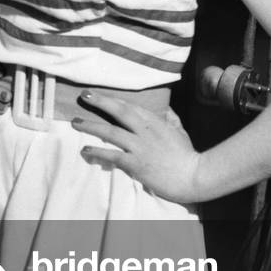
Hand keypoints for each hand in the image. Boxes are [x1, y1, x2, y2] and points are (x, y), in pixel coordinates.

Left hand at [71, 93, 202, 203]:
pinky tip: (85, 150)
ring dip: (91, 126)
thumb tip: (165, 108)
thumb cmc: (187, 155)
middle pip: (119, 112)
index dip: (111, 99)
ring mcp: (140, 147)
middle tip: (83, 96)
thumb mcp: (179, 131)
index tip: (96, 94)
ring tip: (75, 122)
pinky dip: (97, 152)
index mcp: (154, 121)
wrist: (195, 177)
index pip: (129, 106)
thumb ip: (170, 118)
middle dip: (100, 102)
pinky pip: (113, 155)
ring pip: (111, 132)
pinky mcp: (136, 164)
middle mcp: (145, 131)